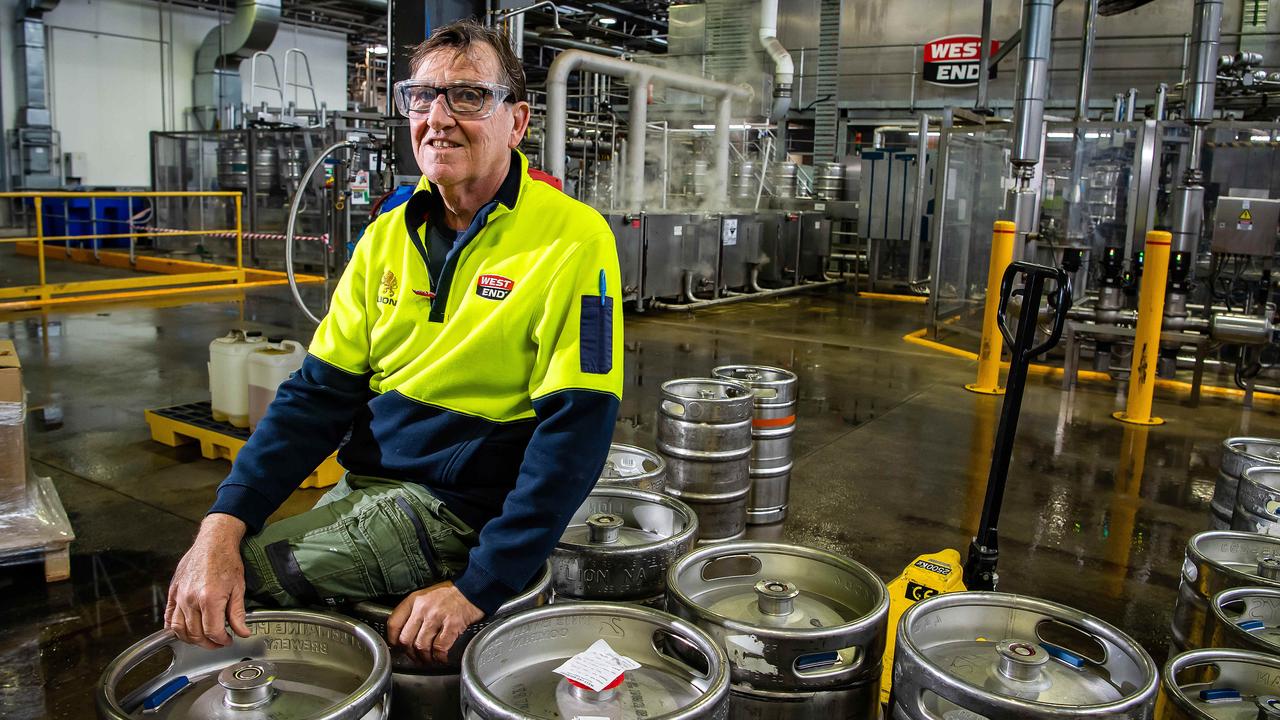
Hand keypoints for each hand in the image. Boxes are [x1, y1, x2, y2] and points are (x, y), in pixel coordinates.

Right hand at [165, 513, 251, 648]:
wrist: (213, 541)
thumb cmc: (227, 561)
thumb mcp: (239, 587)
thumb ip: (238, 613)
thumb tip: (243, 632)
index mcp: (209, 599)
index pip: (212, 631)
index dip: (221, 640)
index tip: (228, 640)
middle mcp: (191, 599)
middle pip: (195, 634)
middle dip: (208, 643)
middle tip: (217, 642)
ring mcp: (179, 596)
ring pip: (179, 629)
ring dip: (191, 639)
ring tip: (203, 639)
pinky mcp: (173, 592)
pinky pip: (169, 616)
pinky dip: (174, 628)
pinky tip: (183, 631)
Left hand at [386, 581, 483, 664]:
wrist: (473, 588)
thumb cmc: (450, 594)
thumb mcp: (426, 596)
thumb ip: (414, 612)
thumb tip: (405, 634)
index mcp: (414, 600)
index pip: (394, 624)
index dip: (393, 640)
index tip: (398, 647)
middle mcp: (423, 608)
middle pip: (406, 639)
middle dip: (410, 653)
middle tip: (416, 657)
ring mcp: (437, 616)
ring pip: (421, 646)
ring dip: (425, 658)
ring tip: (429, 659)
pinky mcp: (452, 624)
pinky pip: (440, 648)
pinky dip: (440, 657)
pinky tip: (442, 658)